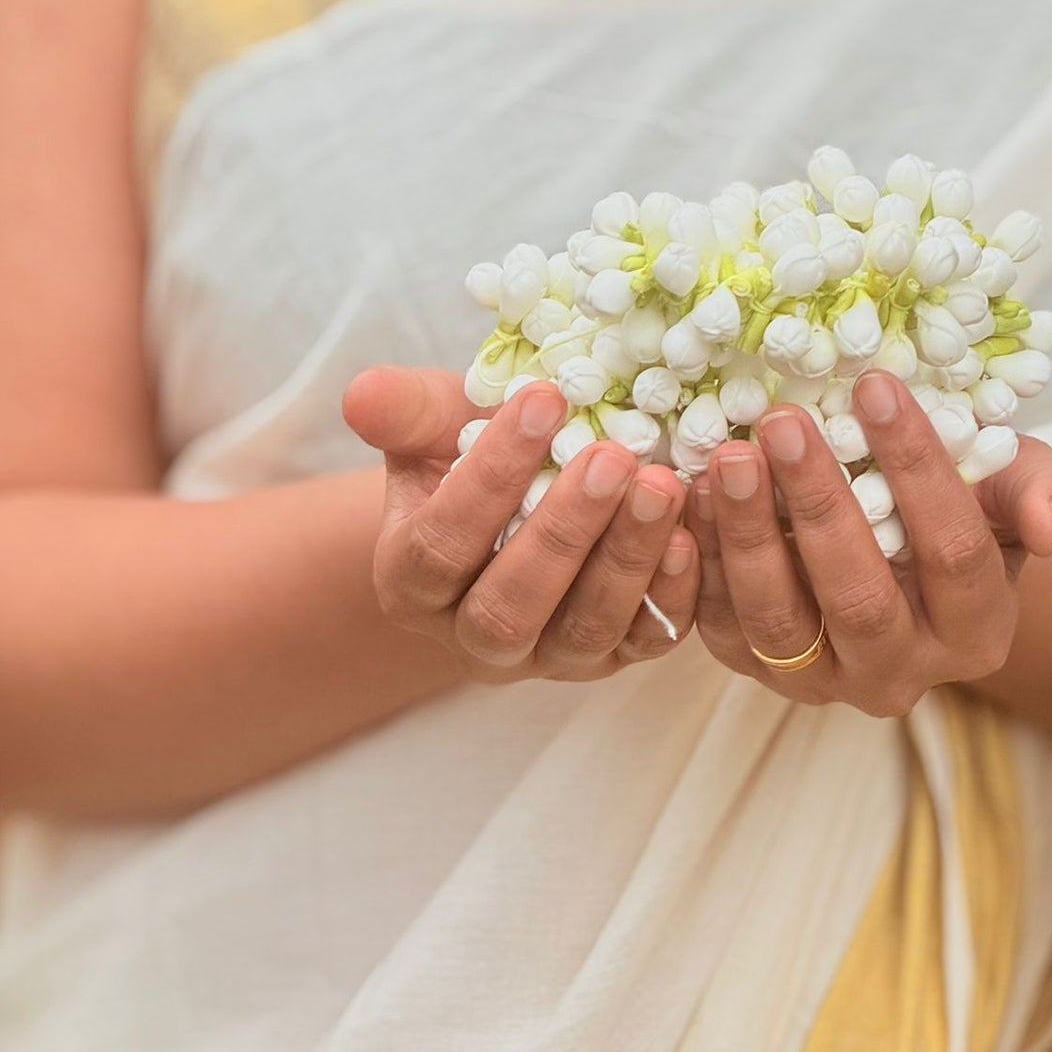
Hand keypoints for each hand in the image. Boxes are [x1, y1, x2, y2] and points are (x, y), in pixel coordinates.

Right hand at [342, 367, 699, 681]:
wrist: (527, 489)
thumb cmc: (473, 448)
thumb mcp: (436, 422)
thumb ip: (404, 410)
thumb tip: (361, 394)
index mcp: (412, 579)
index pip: (439, 545)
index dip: (489, 479)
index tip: (544, 398)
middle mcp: (472, 636)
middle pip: (508, 608)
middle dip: (564, 532)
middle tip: (614, 457)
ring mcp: (547, 655)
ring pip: (582, 631)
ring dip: (626, 561)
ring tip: (661, 485)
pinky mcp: (612, 656)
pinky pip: (643, 642)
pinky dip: (671, 595)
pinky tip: (690, 536)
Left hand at [684, 370, 1051, 717]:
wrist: (908, 544)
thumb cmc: (975, 502)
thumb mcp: (1024, 487)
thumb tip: (1049, 517)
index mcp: (977, 631)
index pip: (954, 553)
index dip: (917, 470)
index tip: (876, 385)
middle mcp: (902, 673)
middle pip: (859, 598)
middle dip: (818, 506)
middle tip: (782, 421)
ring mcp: (823, 679)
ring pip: (779, 621)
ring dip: (747, 536)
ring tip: (727, 455)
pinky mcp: (756, 666)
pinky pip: (719, 626)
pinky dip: (699, 563)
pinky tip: (689, 495)